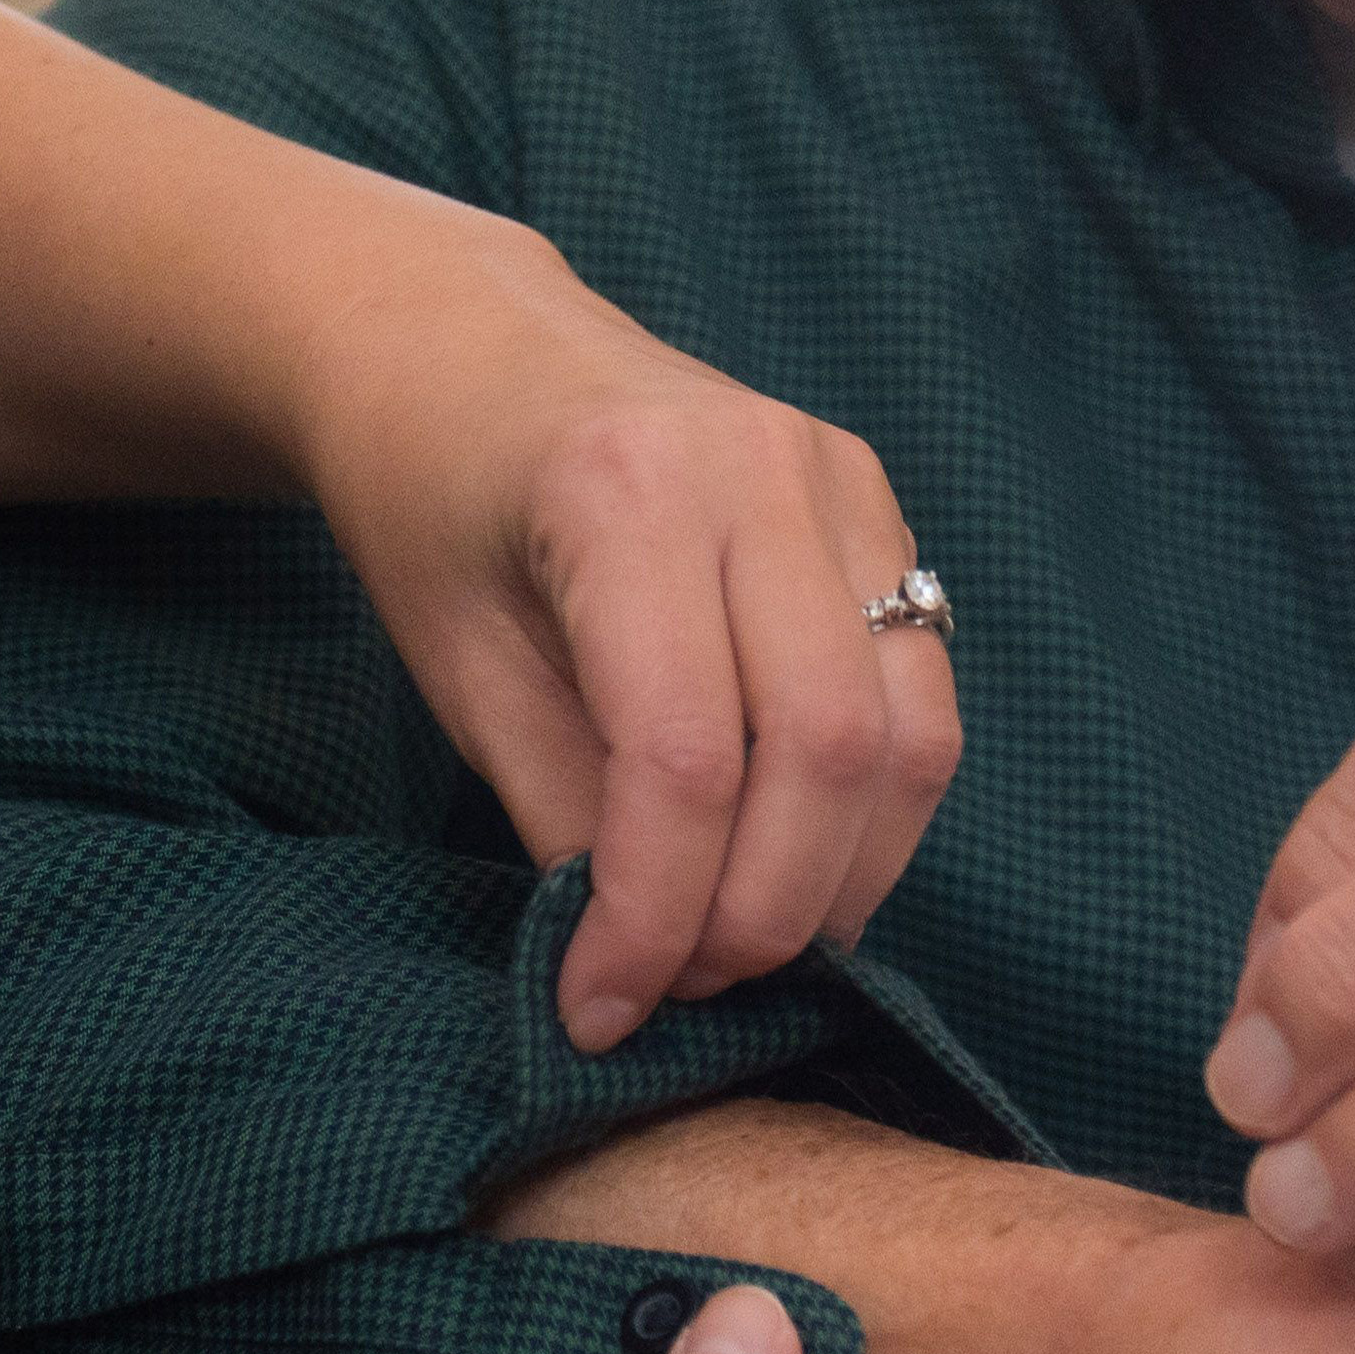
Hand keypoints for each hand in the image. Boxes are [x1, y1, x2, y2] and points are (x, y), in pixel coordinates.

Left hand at [293, 254, 958, 1048]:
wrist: (464, 345)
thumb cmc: (434, 503)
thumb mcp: (459, 668)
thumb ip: (563, 809)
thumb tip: (649, 954)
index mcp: (626, 492)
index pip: (687, 756)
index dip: (655, 913)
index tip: (602, 1008)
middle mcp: (759, 469)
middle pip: (826, 749)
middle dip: (765, 911)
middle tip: (687, 989)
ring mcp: (839, 478)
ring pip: (907, 733)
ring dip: (842, 878)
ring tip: (744, 946)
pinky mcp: (876, 504)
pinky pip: (920, 692)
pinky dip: (873, 810)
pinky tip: (797, 862)